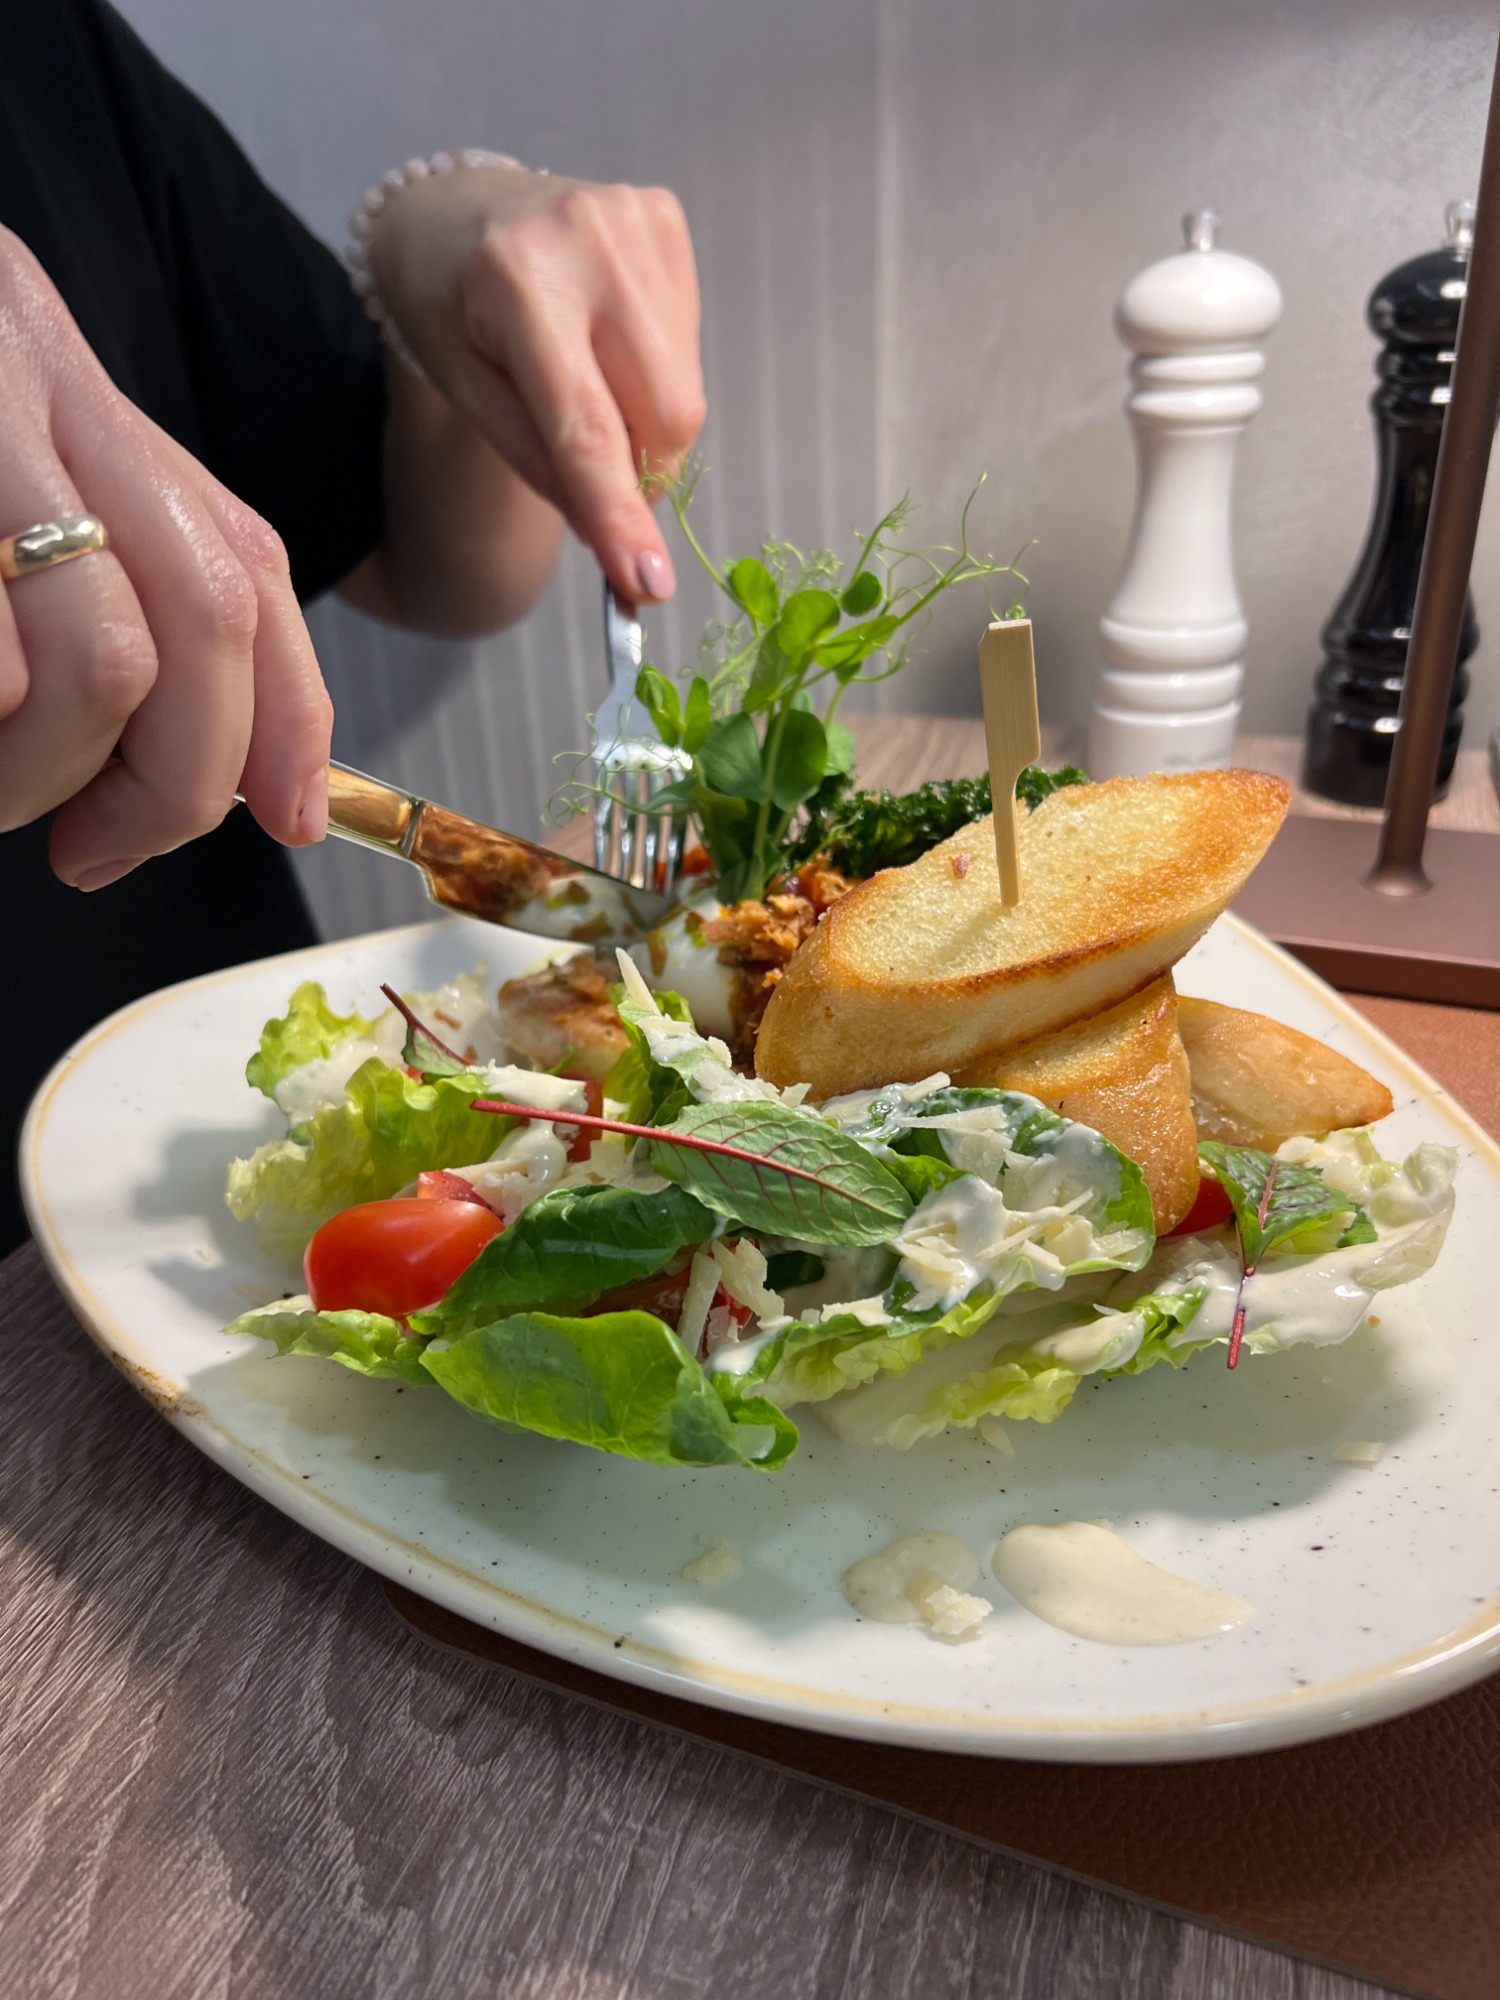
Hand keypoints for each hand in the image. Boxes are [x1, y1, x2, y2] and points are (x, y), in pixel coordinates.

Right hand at [0, 228, 331, 887]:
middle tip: (96, 849)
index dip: (290, 715)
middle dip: (173, 782)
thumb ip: (116, 595)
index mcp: (77, 393)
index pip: (247, 566)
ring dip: (49, 778)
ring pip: (99, 665)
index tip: (286, 820)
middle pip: (202, 621)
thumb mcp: (8, 494)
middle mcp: (30, 380)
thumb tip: (249, 783)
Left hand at [368, 165, 705, 605]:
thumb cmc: (447, 307)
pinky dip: (654, 373)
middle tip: (599, 479)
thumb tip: (616, 540)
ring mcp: (634, 219)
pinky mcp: (664, 217)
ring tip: (585, 383)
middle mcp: (586, 238)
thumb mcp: (467, 392)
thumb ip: (541, 463)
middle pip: (664, 413)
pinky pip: (687, 344)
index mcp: (517, 282)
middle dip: (642, 471)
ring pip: (683, 388)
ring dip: (646, 423)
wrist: (449, 207)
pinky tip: (605, 342)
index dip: (620, 512)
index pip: (587, 427)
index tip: (646, 582)